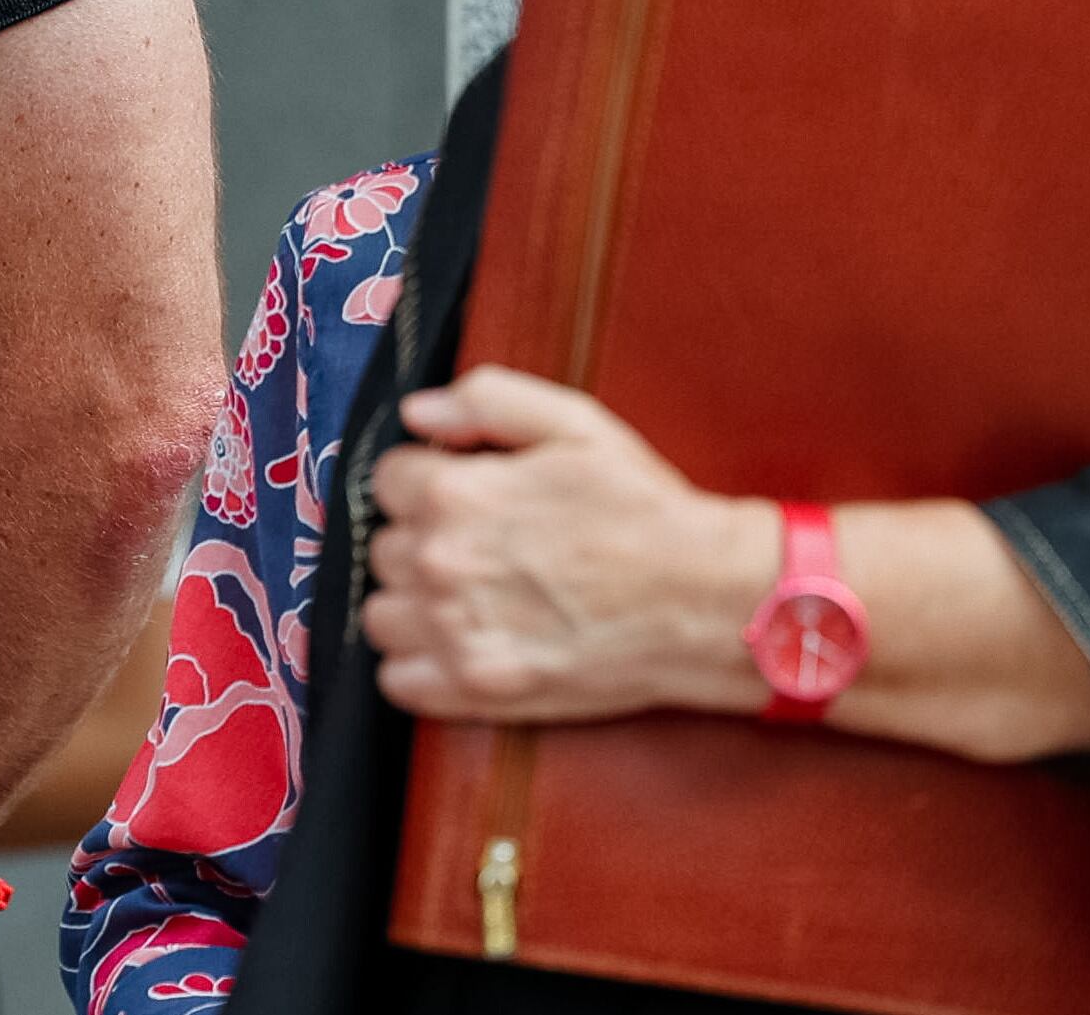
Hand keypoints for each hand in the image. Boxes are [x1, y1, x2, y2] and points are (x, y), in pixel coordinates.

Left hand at [361, 365, 775, 723]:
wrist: (709, 602)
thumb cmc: (646, 510)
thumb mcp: (577, 424)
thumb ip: (487, 400)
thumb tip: (417, 411)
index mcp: (457, 494)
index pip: (387, 479)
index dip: (427, 480)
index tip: (465, 492)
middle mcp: (443, 563)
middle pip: (384, 547)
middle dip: (422, 540)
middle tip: (480, 546)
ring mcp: (456, 631)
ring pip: (381, 614)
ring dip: (412, 604)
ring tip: (467, 598)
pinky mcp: (476, 689)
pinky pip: (398, 681)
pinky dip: (418, 667)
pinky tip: (462, 644)